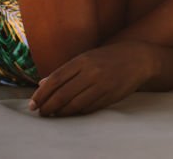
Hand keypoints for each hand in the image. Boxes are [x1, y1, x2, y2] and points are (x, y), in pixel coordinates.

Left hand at [28, 41, 155, 116]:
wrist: (139, 58)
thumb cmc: (108, 57)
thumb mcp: (86, 57)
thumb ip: (65, 70)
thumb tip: (42, 83)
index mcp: (83, 60)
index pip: (55, 80)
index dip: (41, 94)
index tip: (33, 104)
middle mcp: (91, 73)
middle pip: (62, 94)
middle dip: (48, 106)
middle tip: (41, 112)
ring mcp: (101, 86)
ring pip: (74, 105)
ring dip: (60, 112)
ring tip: (53, 114)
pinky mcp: (110, 97)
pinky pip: (88, 109)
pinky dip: (76, 113)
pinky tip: (70, 113)